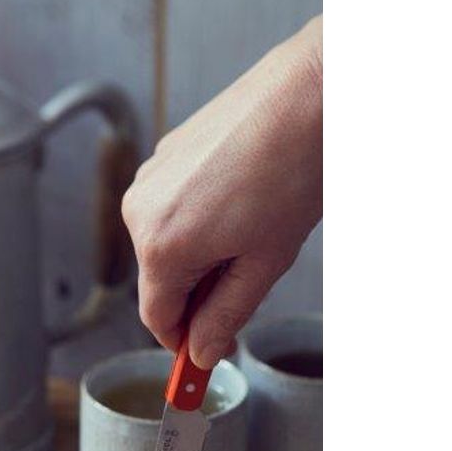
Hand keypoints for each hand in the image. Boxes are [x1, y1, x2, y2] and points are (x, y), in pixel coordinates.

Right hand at [122, 15, 322, 367]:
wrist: (311, 91)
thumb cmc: (294, 170)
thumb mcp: (265, 262)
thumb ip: (225, 316)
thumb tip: (202, 353)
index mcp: (161, 247)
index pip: (157, 319)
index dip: (182, 343)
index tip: (202, 359)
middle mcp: (141, 213)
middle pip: (160, 281)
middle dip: (197, 293)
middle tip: (248, 279)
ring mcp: (150, 179)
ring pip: (166, 245)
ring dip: (200, 254)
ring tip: (251, 228)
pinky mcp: (165, 155)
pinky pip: (172, 209)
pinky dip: (199, 219)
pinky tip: (240, 200)